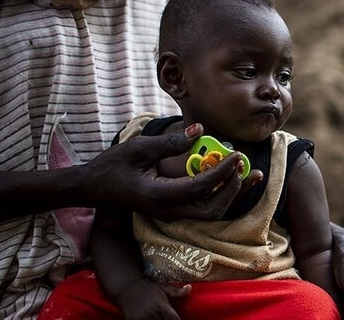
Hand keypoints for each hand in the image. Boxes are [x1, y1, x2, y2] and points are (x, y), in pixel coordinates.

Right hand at [83, 124, 261, 220]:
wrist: (93, 187)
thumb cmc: (112, 166)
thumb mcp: (138, 148)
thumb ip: (170, 142)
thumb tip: (200, 130)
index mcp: (158, 196)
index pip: (199, 187)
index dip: (221, 172)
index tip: (236, 155)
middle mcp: (167, 210)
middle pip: (212, 210)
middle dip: (233, 189)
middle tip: (243, 164)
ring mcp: (171, 213)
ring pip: (211, 213)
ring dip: (232, 194)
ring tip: (250, 174)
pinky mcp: (173, 209)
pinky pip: (204, 207)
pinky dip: (222, 194)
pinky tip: (233, 177)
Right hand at [117, 278, 189, 319]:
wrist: (128, 288)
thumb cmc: (149, 288)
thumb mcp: (163, 287)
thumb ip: (177, 291)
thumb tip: (190, 287)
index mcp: (161, 305)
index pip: (174, 319)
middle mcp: (152, 313)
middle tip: (169, 319)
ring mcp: (142, 318)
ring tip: (160, 319)